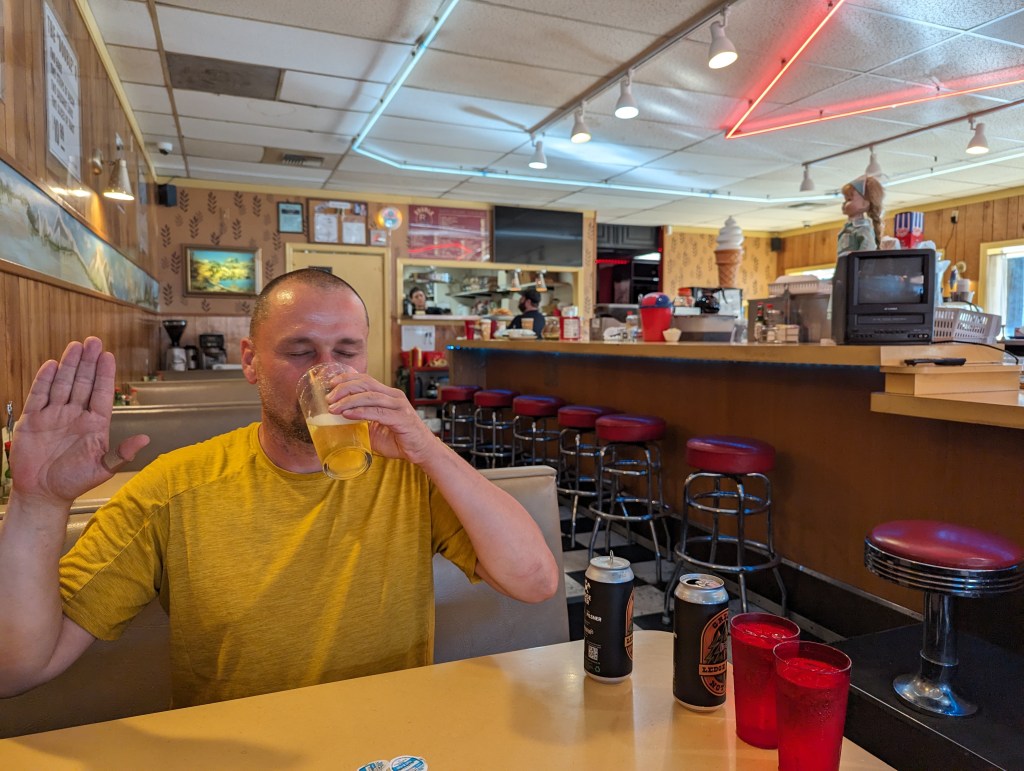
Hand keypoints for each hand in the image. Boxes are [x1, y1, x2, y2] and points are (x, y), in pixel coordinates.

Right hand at [9, 338, 148, 506]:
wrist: (42, 494)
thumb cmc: (74, 482)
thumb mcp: (102, 467)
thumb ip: (121, 452)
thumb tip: (145, 441)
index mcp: (94, 424)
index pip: (101, 394)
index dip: (104, 375)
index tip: (108, 356)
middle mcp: (75, 416)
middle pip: (82, 383)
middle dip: (88, 362)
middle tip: (93, 341)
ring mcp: (54, 415)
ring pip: (63, 384)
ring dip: (69, 365)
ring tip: (76, 346)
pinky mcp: (33, 420)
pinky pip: (39, 395)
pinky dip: (44, 380)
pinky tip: (52, 365)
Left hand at [325, 370, 435, 464]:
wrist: (422, 451)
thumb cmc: (400, 440)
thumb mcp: (375, 429)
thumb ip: (361, 422)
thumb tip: (338, 423)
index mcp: (388, 395)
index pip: (365, 379)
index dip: (347, 378)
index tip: (331, 384)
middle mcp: (394, 396)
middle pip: (365, 384)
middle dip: (344, 388)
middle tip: (329, 398)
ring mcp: (399, 406)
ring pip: (370, 396)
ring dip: (348, 401)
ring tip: (333, 408)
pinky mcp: (401, 418)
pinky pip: (377, 412)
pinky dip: (360, 412)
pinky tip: (347, 414)